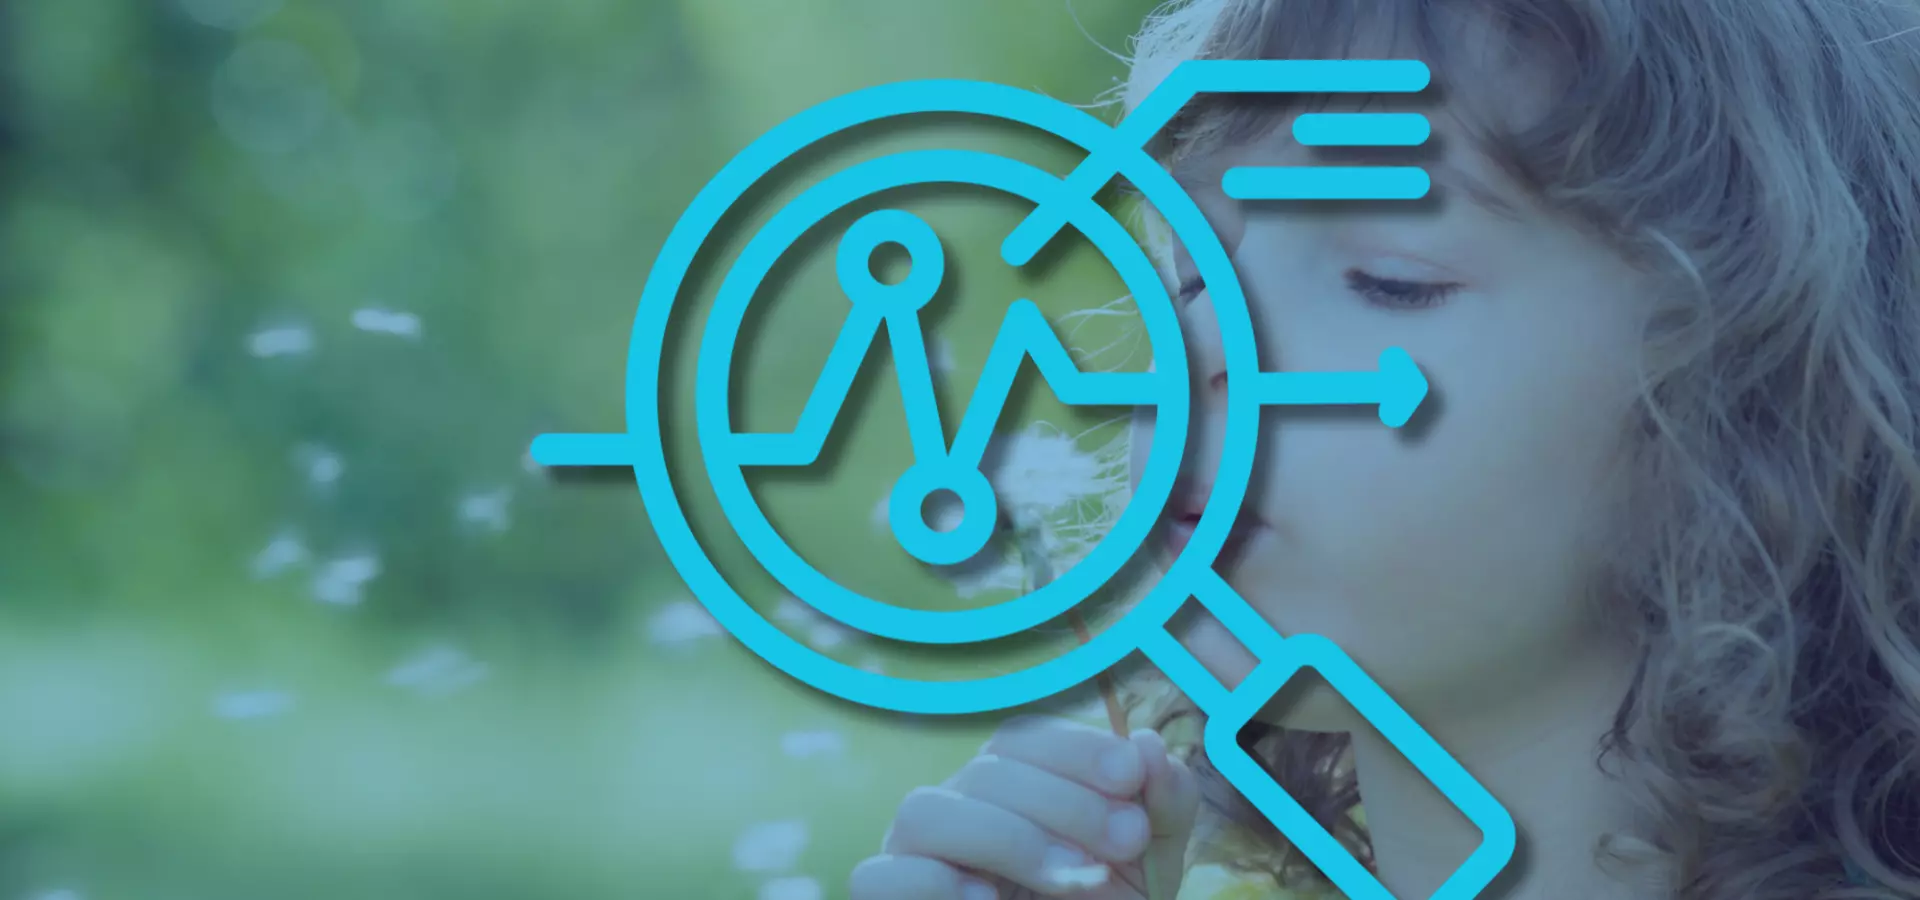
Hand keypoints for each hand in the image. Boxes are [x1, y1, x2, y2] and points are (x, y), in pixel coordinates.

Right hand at [849, 716, 1199, 898]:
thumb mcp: (1150, 864)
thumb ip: (1161, 804)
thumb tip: (1145, 744)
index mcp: (1008, 788)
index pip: (1020, 737)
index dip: (1075, 747)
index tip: (1130, 776)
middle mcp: (954, 811)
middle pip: (984, 770)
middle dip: (1065, 802)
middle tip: (1126, 842)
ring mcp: (913, 858)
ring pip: (924, 811)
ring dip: (1009, 838)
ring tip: (1075, 880)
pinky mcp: (888, 899)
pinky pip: (879, 877)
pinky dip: (933, 882)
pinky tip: (988, 899)